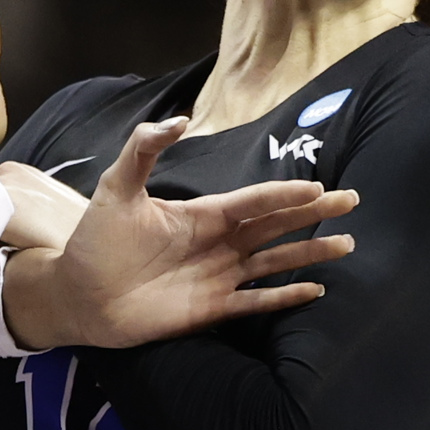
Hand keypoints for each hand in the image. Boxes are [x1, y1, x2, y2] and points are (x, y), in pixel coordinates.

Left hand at [3, 115, 356, 349]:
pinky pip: (255, 303)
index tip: (318, 186)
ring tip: (345, 245)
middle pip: (275, 226)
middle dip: (313, 214)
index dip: (285, 194)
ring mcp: (217, 277)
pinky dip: (284, 298)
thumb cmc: (95, 240)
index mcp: (202, 214)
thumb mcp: (116, 187)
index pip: (253, 201)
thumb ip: (144, 149)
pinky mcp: (210, 309)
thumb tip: (178, 120)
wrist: (78, 294)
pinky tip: (315, 290)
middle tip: (350, 201)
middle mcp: (218, 244)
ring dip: (308, 254)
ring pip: (274, 263)